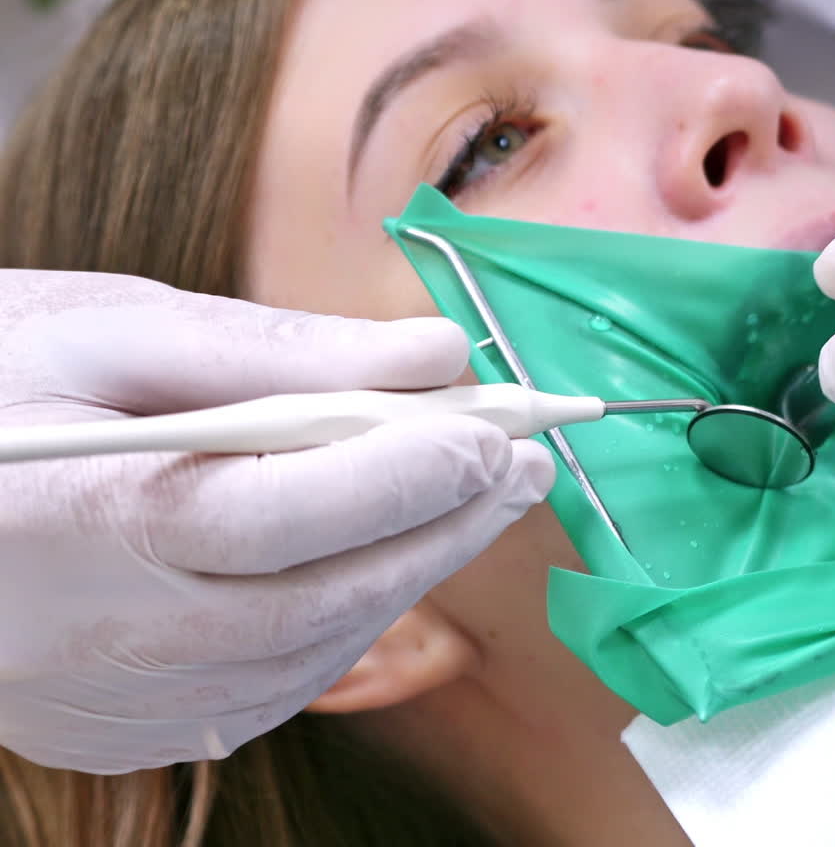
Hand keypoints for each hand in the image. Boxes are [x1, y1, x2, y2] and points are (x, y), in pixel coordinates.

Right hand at [0, 270, 553, 772]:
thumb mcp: (113, 330)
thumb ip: (277, 346)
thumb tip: (432, 352)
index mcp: (86, 517)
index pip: (282, 514)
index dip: (404, 475)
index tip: (496, 428)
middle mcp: (104, 637)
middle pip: (322, 598)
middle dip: (444, 528)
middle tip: (523, 465)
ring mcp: (113, 702)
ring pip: (313, 652)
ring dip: (412, 575)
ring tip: (477, 499)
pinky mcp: (124, 728)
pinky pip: (274, 686)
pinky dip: (349, 620)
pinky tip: (386, 558)